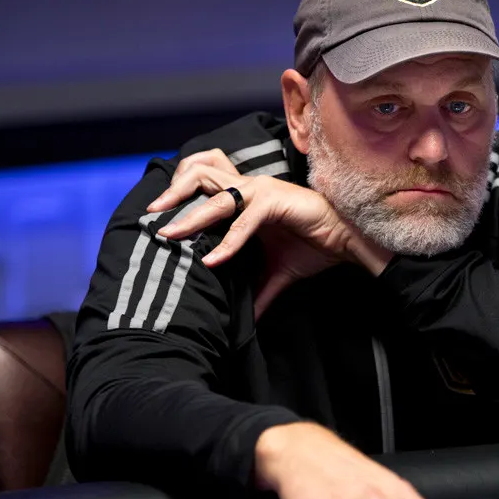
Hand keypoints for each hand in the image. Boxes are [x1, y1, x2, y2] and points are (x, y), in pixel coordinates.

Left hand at [149, 150, 391, 303]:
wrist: (347, 241)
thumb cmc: (315, 246)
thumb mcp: (277, 273)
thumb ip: (257, 291)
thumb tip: (246, 321)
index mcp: (246, 197)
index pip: (204, 187)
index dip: (180, 196)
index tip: (157, 216)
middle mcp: (250, 187)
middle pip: (201, 176)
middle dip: (174, 193)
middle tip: (152, 214)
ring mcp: (262, 192)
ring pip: (217, 196)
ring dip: (192, 215)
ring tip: (170, 234)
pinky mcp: (275, 202)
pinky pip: (244, 221)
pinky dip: (228, 241)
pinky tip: (213, 260)